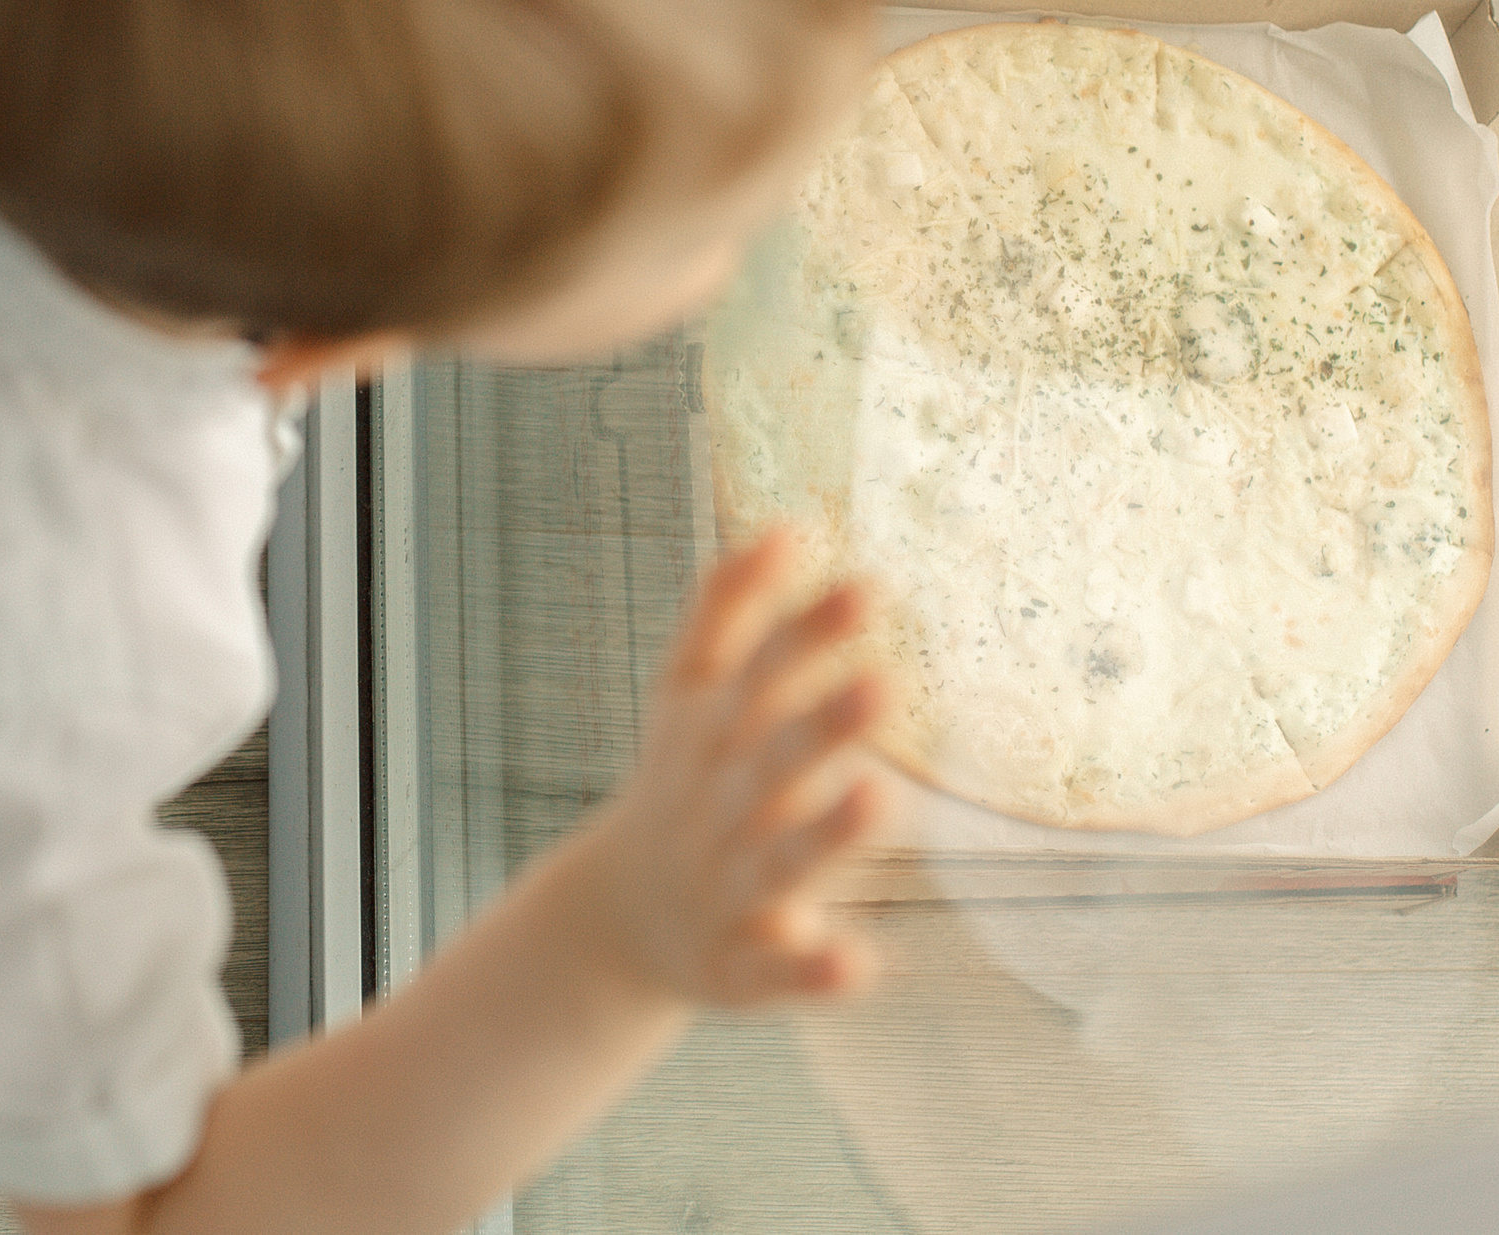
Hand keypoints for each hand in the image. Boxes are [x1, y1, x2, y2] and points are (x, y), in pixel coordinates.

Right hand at [573, 530, 892, 1007]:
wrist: (613, 922)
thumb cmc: (681, 785)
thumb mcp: (685, 693)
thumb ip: (729, 607)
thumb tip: (790, 522)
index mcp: (708, 737)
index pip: (759, 674)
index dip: (809, 633)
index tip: (871, 586)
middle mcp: (717, 809)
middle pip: (768, 763)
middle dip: (820, 726)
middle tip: (885, 683)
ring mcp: (726, 891)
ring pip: (777, 864)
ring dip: (825, 834)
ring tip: (882, 801)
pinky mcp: (737, 971)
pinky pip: (774, 977)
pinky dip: (809, 973)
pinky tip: (857, 963)